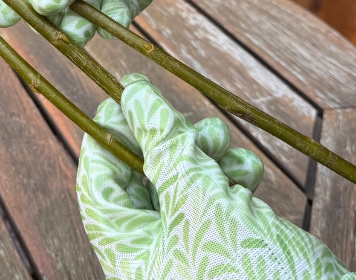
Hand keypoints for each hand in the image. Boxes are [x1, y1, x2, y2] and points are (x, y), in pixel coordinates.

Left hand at [77, 74, 355, 279]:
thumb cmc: (256, 273)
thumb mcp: (201, 202)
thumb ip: (164, 146)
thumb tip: (131, 95)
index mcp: (132, 261)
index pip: (99, 192)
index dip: (104, 142)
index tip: (116, 100)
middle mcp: (159, 261)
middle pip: (143, 184)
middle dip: (166, 144)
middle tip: (184, 120)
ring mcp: (197, 255)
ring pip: (185, 185)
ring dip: (204, 156)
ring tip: (221, 145)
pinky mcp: (234, 249)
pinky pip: (219, 201)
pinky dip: (231, 179)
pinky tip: (248, 174)